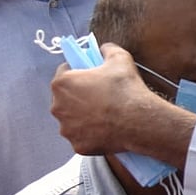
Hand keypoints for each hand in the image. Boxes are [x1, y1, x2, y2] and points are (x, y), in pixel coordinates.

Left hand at [50, 44, 164, 154]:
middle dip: (79, 95)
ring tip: (105, 113)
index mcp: (62, 83)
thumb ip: (107, 50)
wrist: (138, 121)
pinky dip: (91, 133)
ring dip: (83, 115)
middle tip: (99, 95)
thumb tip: (104, 49)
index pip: (63, 72)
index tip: (90, 75)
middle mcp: (58, 107)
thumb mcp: (120, 58)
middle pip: (65, 97)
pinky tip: (107, 128)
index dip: (78, 71)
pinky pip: (82, 136)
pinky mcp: (77, 145)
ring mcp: (67, 128)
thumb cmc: (125, 89)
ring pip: (72, 119)